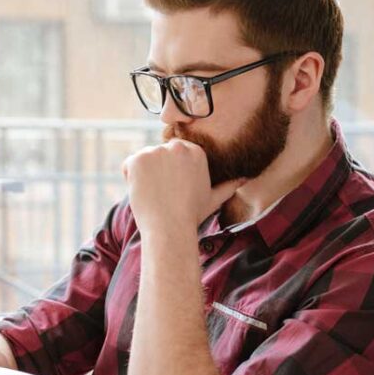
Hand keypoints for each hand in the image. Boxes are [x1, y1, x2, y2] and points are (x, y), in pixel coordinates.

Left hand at [121, 139, 245, 233]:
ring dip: (143, 175)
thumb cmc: (191, 215)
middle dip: (157, 172)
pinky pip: (127, 166)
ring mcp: (156, 151)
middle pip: (158, 155)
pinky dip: (130, 178)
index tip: (171, 190)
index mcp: (196, 151)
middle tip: (162, 194)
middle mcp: (177, 147)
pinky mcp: (138, 159)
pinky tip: (142, 192)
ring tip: (154, 194)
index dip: (169, 173)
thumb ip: (229, 185)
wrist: (170, 227)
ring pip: (143, 160)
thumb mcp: (214, 198)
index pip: (174, 154)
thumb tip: (246, 177)